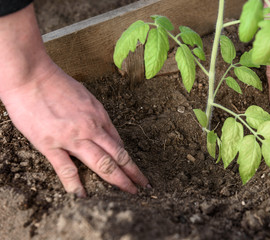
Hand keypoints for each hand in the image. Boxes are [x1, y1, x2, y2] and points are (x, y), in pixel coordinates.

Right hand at [0, 4, 148, 196]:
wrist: (31, 76)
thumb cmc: (57, 84)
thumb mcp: (86, 97)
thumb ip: (96, 116)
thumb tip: (106, 134)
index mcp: (99, 116)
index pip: (118, 143)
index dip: (129, 160)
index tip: (135, 170)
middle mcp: (91, 128)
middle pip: (118, 156)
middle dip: (133, 173)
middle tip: (142, 187)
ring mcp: (73, 138)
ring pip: (102, 163)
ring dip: (119, 180)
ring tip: (129, 192)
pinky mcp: (51, 145)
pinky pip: (67, 169)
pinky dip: (76, 185)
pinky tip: (83, 195)